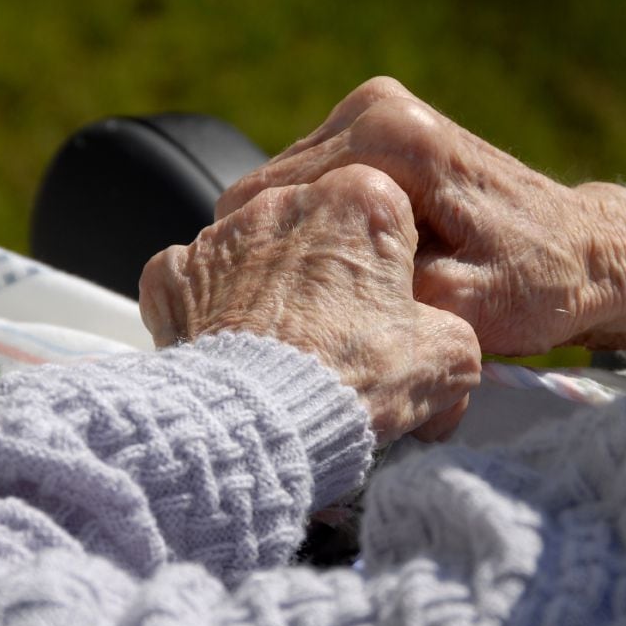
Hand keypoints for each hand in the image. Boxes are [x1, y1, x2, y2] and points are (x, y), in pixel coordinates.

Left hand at [139, 164, 480, 442]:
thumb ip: (451, 332)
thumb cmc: (355, 381)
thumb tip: (442, 346)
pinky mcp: (174, 274)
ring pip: (256, 249)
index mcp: (362, 201)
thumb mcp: (448, 359)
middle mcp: (287, 201)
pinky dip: (212, 308)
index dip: (393, 264)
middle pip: (317, 226)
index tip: (391, 305)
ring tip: (288, 347)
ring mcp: (223, 234)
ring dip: (272, 285)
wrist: (263, 424)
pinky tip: (234, 346)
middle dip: (330, 268)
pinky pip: (196, 280)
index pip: (387, 213)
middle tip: (341, 331)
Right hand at [217, 77, 625, 354]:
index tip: (282, 312)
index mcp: (394, 139)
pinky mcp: (382, 132)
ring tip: (335, 290)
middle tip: (311, 308)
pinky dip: (321, 228)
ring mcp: (379, 113)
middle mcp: (379, 108)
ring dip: (302, 239)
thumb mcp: (458, 308)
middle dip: (285, 248)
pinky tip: (346, 268)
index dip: (270, 262)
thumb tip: (303, 295)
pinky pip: (318, 186)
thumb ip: (377, 291)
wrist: (585, 254)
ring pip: (292, 189)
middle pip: (276, 188)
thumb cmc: (535, 285)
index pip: (277, 198)